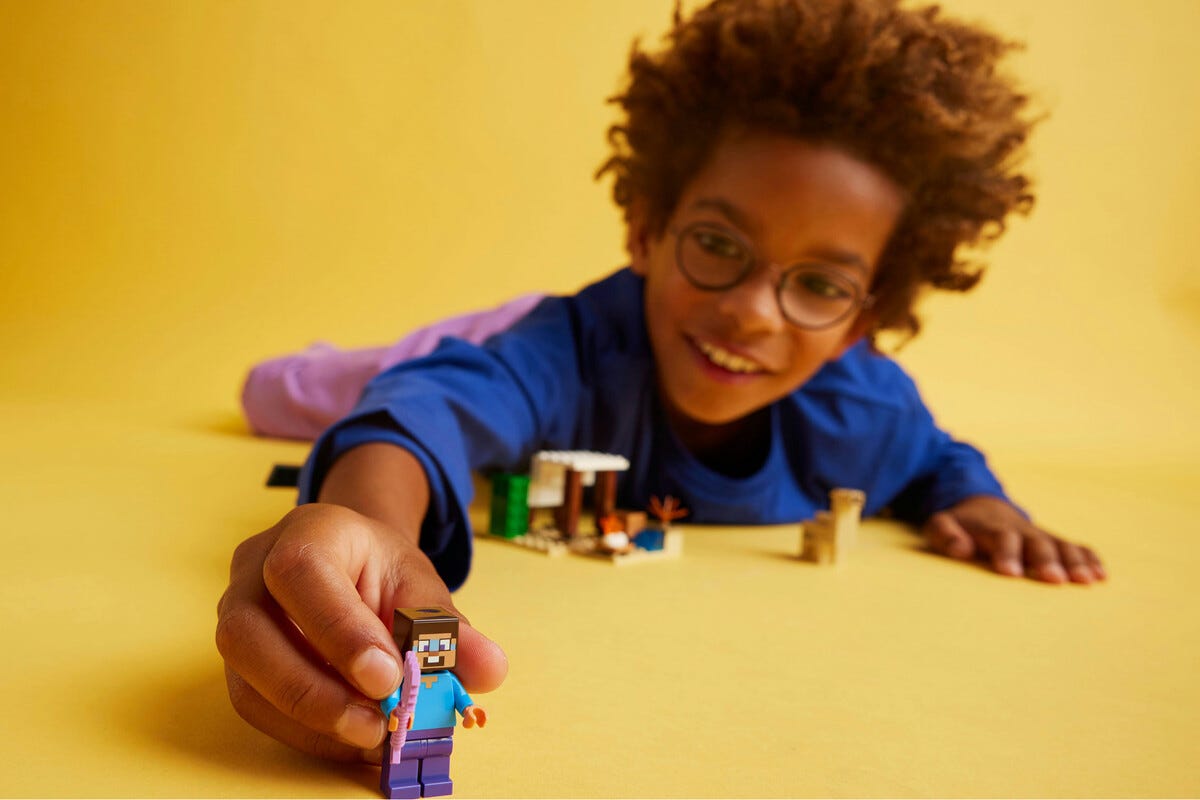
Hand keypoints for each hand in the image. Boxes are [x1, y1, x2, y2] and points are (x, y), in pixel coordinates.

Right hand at [216, 503, 507, 761]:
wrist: (350, 564)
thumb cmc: (381, 572)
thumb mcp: (421, 585)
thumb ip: (450, 627)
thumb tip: (489, 669)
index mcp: (308, 532)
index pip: (301, 573)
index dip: (338, 630)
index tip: (385, 676)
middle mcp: (254, 571)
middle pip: (248, 633)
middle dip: (314, 690)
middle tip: (375, 723)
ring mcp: (234, 617)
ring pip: (245, 680)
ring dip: (311, 721)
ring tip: (371, 738)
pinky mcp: (237, 664)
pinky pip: (256, 708)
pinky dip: (306, 734)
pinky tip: (353, 743)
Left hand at [923, 495, 1105, 584]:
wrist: (982, 506)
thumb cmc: (959, 525)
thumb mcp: (941, 525)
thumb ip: (945, 534)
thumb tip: (960, 550)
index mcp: (993, 527)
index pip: (1002, 538)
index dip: (1006, 554)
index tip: (1010, 573)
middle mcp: (1021, 530)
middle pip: (1037, 543)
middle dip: (1045, 560)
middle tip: (1053, 580)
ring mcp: (1040, 535)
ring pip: (1061, 545)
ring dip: (1075, 562)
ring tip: (1087, 580)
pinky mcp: (1054, 541)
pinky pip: (1076, 547)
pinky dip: (1089, 558)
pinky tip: (1101, 575)